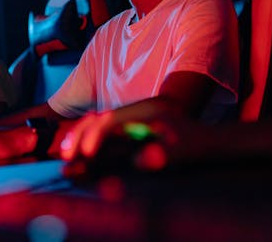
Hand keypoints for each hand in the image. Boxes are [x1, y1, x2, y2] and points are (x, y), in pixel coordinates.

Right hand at [60, 112, 185, 171]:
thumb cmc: (195, 145)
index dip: (96, 135)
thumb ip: (163, 154)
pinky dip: (90, 141)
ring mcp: (133, 117)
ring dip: (81, 137)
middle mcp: (137, 111)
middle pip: (101, 118)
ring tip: (68, 156)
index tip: (86, 154)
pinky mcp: (131, 127)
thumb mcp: (183, 151)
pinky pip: (105, 130)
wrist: (205, 137)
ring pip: (99, 123)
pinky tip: (82, 155)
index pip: (113, 120)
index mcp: (148, 111)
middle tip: (66, 156)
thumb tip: (141, 160)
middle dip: (80, 135)